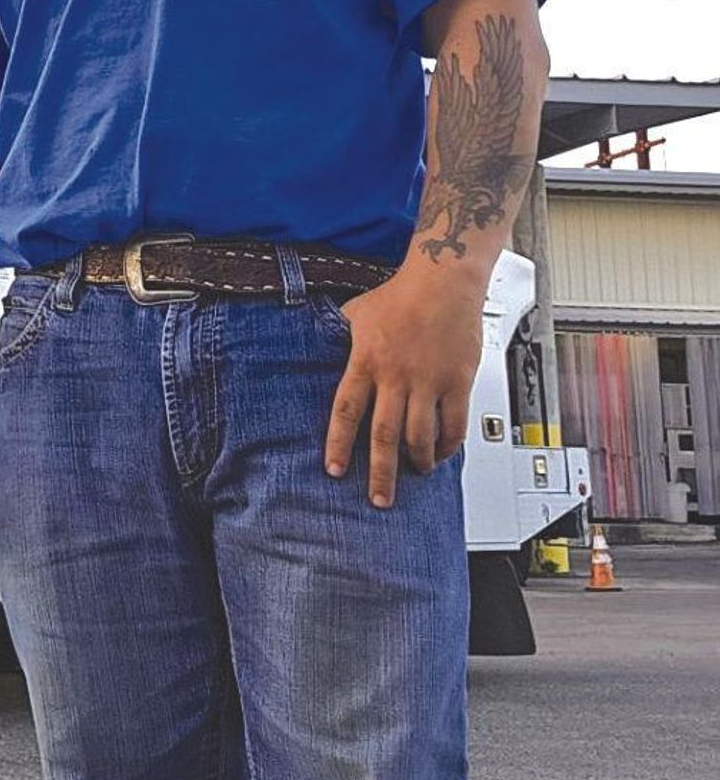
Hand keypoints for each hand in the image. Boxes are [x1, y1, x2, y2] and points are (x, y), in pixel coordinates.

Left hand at [323, 267, 483, 507]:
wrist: (443, 280)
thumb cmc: (400, 294)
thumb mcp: (357, 314)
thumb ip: (341, 339)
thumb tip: (323, 352)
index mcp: (366, 361)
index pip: (346, 411)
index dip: (338, 444)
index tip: (334, 470)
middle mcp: (395, 375)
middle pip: (383, 435)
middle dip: (380, 473)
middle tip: (379, 499)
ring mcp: (427, 381)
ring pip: (419, 436)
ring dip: (415, 461)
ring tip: (413, 472)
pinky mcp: (456, 382)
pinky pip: (453, 424)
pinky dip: (447, 445)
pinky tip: (441, 453)